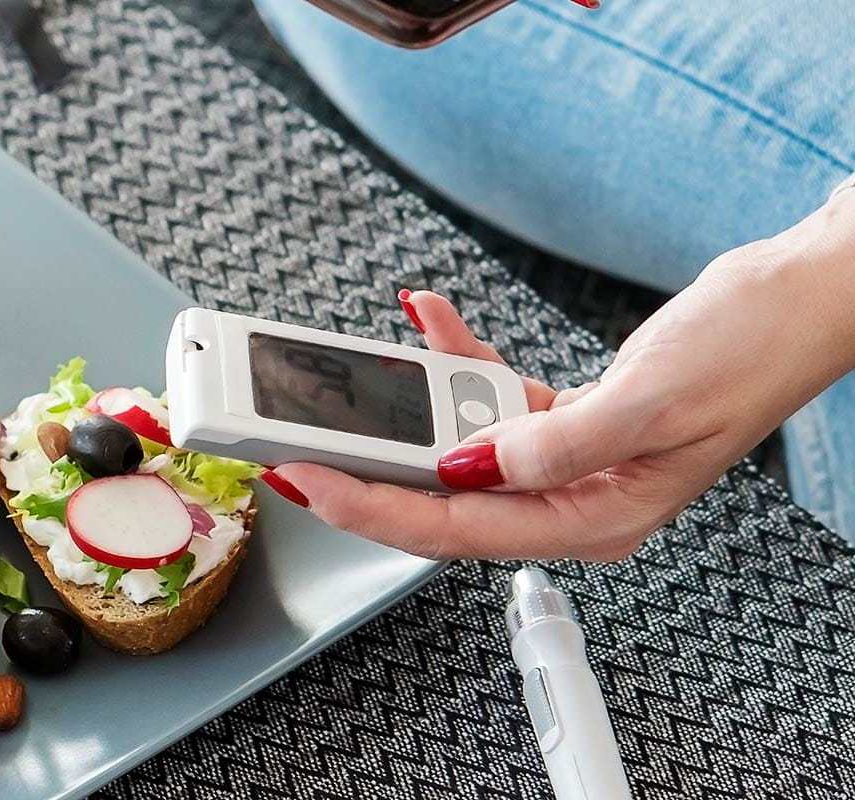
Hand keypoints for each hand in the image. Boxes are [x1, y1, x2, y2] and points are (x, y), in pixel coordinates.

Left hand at [267, 191, 854, 560]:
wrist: (797, 297)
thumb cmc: (749, 350)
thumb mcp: (650, 400)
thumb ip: (555, 443)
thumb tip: (472, 467)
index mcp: (594, 517)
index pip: (456, 530)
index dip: (372, 507)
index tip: (308, 481)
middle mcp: (573, 499)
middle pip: (441, 500)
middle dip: (365, 468)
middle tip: (293, 442)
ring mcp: (566, 462)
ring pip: (458, 449)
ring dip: (409, 403)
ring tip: (353, 372)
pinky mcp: (565, 421)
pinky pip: (490, 401)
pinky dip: (458, 362)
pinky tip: (429, 321)